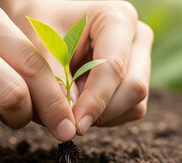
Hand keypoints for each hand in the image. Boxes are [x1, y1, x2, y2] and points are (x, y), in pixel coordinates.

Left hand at [4, 0, 152, 134]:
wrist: (44, 23)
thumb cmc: (41, 25)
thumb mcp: (40, 46)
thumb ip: (56, 82)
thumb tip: (72, 123)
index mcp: (116, 17)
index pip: (114, 67)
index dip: (96, 100)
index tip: (75, 125)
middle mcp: (136, 37)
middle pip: (134, 88)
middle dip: (102, 111)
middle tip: (70, 118)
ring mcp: (140, 59)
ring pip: (135, 104)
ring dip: (103, 116)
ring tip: (73, 103)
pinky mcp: (135, 79)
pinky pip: (130, 110)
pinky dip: (106, 116)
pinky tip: (83, 104)